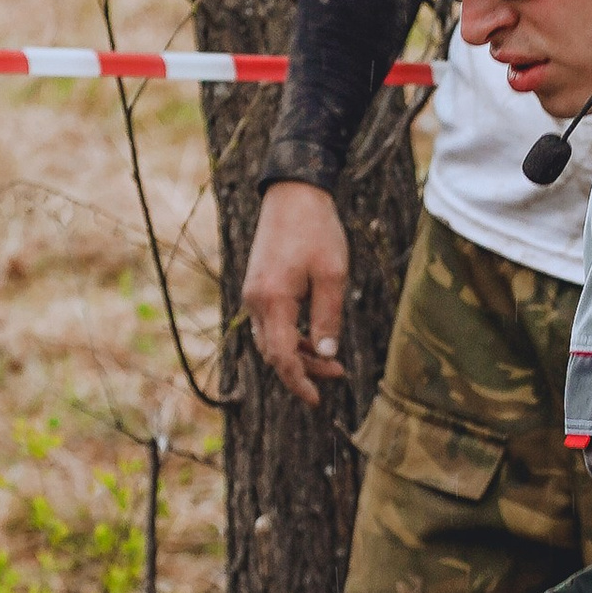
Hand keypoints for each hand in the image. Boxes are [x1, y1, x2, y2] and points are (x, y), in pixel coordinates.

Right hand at [243, 182, 351, 405]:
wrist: (293, 192)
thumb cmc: (316, 230)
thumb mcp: (332, 275)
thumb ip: (328, 318)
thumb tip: (328, 354)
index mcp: (273, 301)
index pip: (282, 358)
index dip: (300, 382)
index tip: (317, 400)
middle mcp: (255, 301)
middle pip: (274, 353)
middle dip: (304, 370)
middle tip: (338, 373)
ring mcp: (253, 293)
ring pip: (270, 340)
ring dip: (298, 353)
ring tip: (330, 358)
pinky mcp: (257, 285)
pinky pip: (269, 324)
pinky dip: (289, 336)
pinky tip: (312, 337)